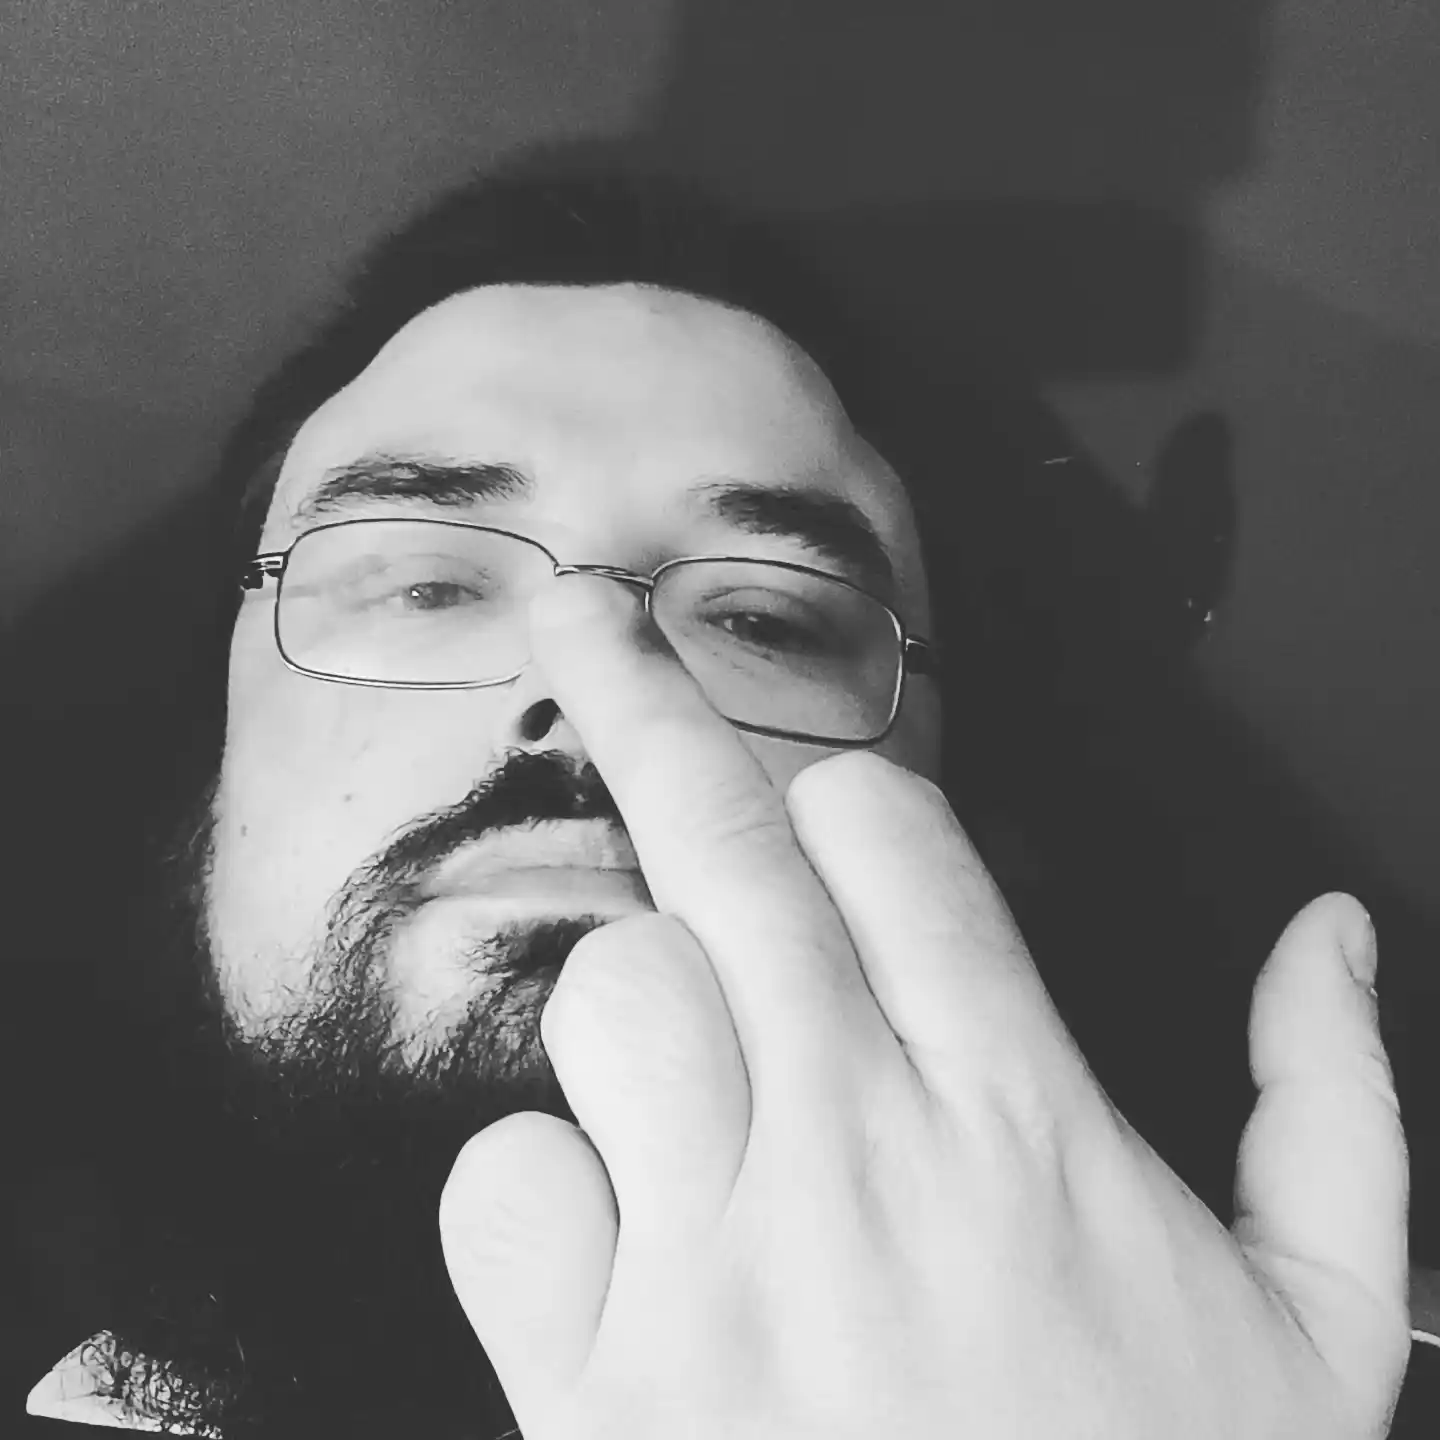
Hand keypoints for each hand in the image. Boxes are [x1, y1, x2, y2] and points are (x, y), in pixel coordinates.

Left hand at [439, 578, 1410, 1439]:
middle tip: (586, 618)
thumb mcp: (1320, 1321)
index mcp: (1016, 1113)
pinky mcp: (603, 1382)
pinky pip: (506, 1188)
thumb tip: (1330, 938)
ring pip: (610, 990)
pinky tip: (615, 1241)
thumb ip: (1335, 1105)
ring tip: (686, 1075)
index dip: (856, 799)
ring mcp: (718, 1260)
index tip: (837, 809)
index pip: (894, 829)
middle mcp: (857, 1150)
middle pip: (720, 838)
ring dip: (634, 1007)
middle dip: (642, 695)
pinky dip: (539, 1192)